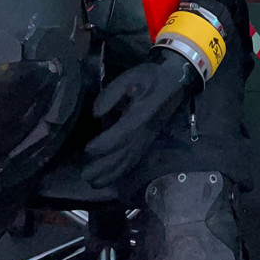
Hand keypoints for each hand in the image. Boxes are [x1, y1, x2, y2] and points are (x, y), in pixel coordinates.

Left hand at [82, 49, 200, 187]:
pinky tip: (111, 178)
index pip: (120, 135)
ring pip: (127, 162)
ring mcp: (146, 139)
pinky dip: (121, 172)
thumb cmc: (151, 78)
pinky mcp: (147, 142)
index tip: (88, 149)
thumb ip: (111, 94)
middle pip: (122, 155)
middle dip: (103, 167)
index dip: (104, 145)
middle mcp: (143, 133)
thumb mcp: (130, 77)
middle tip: (84, 176)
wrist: (175, 83)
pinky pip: (133, 161)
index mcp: (139, 116)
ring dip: (110, 174)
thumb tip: (96, 113)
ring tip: (93, 183)